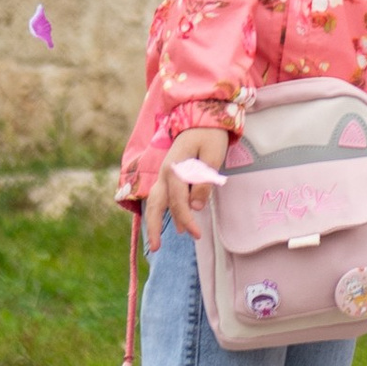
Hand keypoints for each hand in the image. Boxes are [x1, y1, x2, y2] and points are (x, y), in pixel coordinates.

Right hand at [147, 127, 226, 249]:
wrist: (203, 116)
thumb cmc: (210, 135)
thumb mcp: (213, 157)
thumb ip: (203, 182)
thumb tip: (195, 207)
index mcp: (175, 168)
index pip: (178, 202)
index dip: (187, 220)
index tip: (197, 235)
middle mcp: (165, 172)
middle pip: (154, 203)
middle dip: (153, 227)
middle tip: (155, 249)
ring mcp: (165, 172)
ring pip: (154, 200)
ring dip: (155, 220)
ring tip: (158, 242)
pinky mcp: (169, 173)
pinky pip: (162, 195)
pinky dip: (163, 210)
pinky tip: (172, 222)